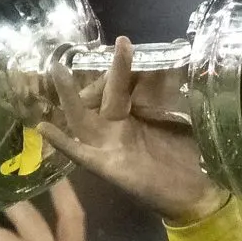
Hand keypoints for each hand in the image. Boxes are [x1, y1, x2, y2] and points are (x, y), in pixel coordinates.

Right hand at [34, 37, 227, 225]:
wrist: (198, 197)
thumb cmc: (194, 161)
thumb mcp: (187, 122)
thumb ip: (177, 96)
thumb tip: (182, 55)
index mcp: (138, 115)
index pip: (124, 85)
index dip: (125, 66)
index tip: (130, 45)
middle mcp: (119, 128)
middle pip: (105, 94)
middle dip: (106, 72)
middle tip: (115, 43)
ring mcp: (110, 146)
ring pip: (84, 117)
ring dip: (69, 95)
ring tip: (57, 70)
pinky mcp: (108, 166)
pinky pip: (81, 153)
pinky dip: (62, 142)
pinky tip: (43, 127)